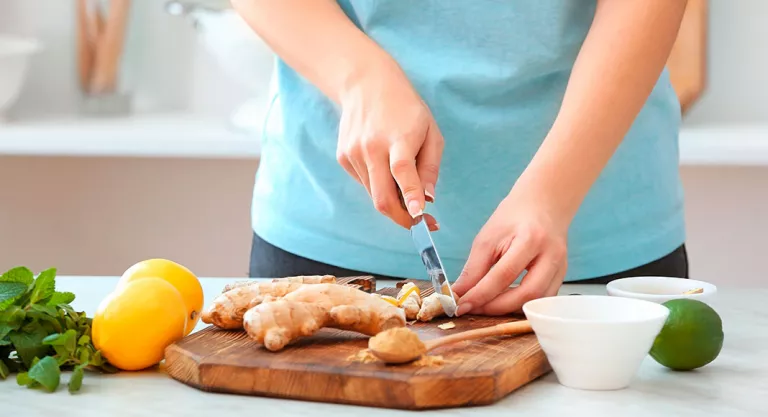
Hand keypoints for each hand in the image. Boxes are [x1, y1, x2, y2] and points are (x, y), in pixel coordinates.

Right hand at [336, 60, 442, 229]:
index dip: (411, 196)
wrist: (365, 84)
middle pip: (382, 196)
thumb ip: (430, 166)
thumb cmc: (406, 108)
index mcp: (398, 138)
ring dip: (392, 201)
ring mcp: (354, 153)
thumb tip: (428, 199)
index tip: (419, 216)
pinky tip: (384, 165)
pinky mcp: (343, 157)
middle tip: (420, 224)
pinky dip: (378, 184)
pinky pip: (364, 183)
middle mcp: (372, 147)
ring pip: (373, 194)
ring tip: (406, 189)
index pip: (403, 171)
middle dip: (401, 218)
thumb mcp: (430, 131)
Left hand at [451, 189, 569, 315]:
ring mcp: (561, 267)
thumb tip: (459, 294)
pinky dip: (522, 304)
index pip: (503, 275)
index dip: (480, 295)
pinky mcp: (561, 275)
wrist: (543, 203)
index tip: (461, 306)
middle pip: (526, 294)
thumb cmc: (514, 216)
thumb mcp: (488, 237)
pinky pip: (542, 299)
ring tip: (486, 306)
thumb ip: (474, 268)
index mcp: (530, 239)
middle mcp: (551, 255)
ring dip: (509, 309)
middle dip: (496, 307)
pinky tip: (505, 301)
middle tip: (473, 308)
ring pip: (536, 301)